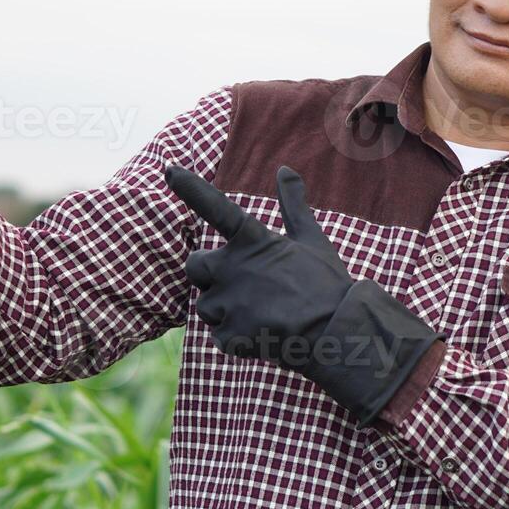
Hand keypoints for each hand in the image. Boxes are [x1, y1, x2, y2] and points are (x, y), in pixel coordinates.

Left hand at [164, 163, 445, 425]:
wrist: (340, 332)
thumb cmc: (326, 283)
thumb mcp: (311, 238)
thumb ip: (292, 204)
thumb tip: (285, 169)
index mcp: (252, 240)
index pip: (215, 207)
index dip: (191, 188)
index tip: (169, 169)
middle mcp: (233, 266)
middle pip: (194, 266)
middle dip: (209, 276)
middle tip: (244, 286)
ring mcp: (230, 302)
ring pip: (205, 306)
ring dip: (225, 312)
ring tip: (262, 313)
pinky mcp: (231, 334)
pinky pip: (219, 336)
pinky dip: (237, 339)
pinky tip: (263, 334)